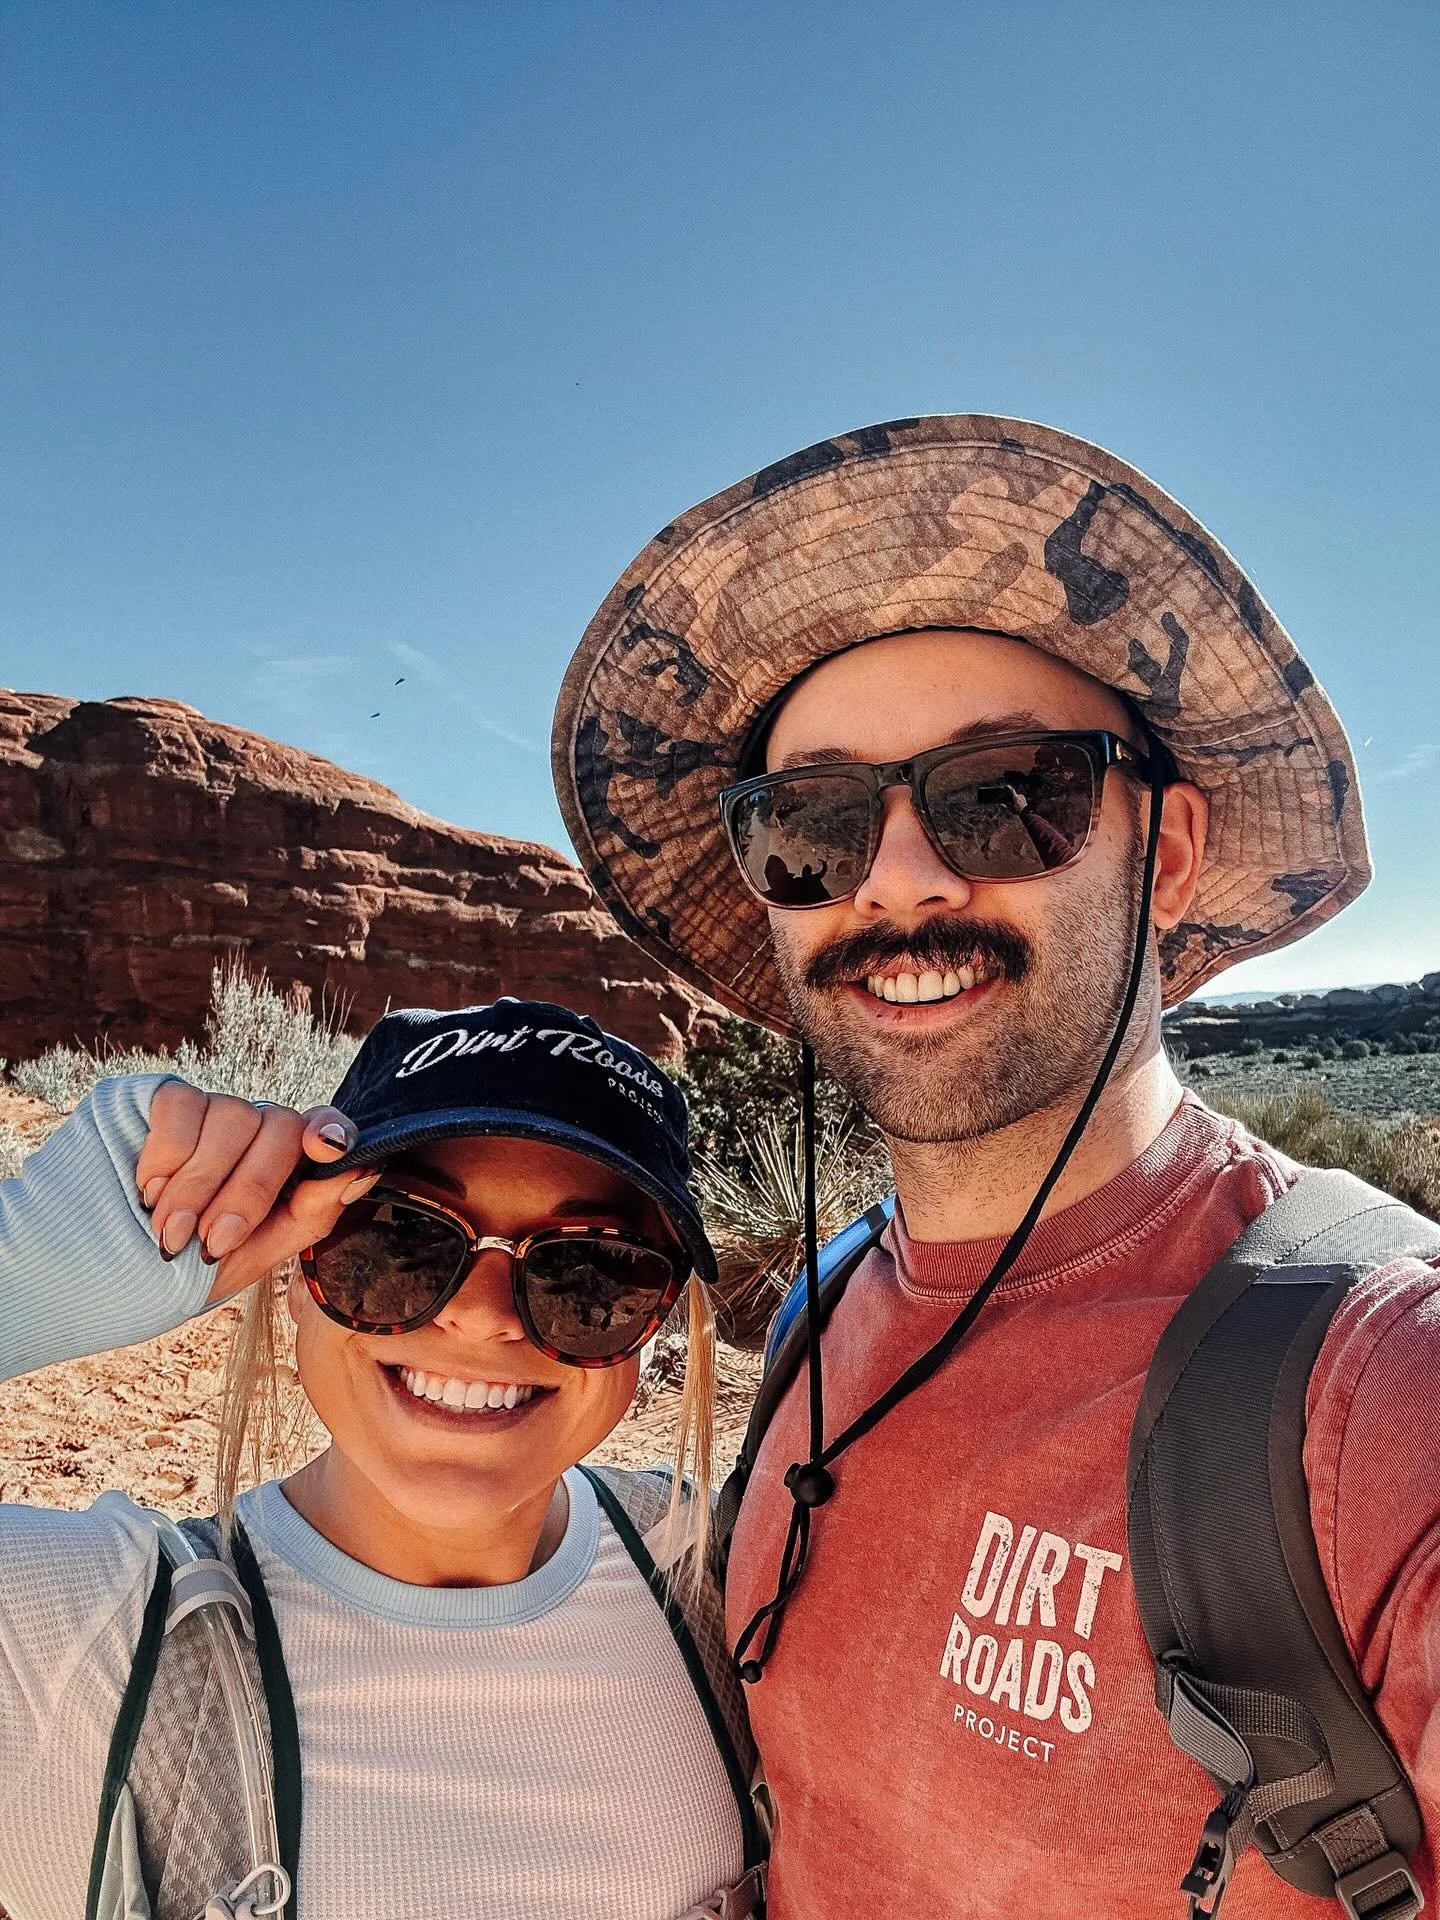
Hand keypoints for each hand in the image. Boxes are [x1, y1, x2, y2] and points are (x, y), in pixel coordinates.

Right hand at [136, 1083, 378, 1304]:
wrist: (116, 1271)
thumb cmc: (194, 1263)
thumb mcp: (258, 1252)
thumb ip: (312, 1212)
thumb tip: (363, 1169)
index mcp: (289, 1163)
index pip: (328, 1128)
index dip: (332, 1131)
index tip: (327, 1148)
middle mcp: (258, 1127)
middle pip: (280, 1129)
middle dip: (246, 1193)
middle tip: (210, 1243)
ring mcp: (215, 1109)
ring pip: (232, 1119)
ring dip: (198, 1187)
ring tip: (170, 1233)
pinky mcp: (167, 1097)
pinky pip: (182, 1108)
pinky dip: (165, 1159)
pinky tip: (149, 1192)